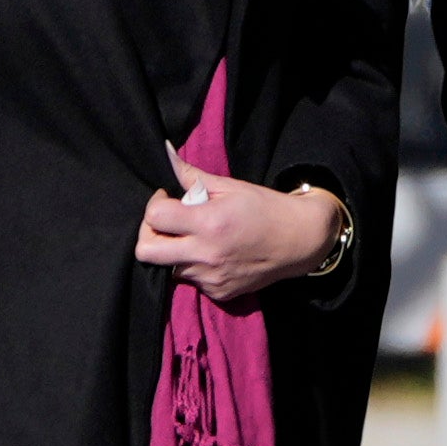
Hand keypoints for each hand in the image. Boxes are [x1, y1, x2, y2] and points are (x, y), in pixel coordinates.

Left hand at [141, 157, 347, 309]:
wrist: (300, 241)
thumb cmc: (266, 208)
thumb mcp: (231, 186)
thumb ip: (193, 176)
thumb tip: (166, 153)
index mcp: (208, 223)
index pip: (154, 217)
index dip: (154, 205)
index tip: (167, 199)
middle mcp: (206, 254)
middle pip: (145, 252)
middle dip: (148, 234)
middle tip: (166, 222)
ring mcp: (211, 277)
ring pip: (169, 267)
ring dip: (175, 251)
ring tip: (198, 237)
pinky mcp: (219, 292)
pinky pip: (192, 280)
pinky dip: (196, 266)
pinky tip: (216, 253)